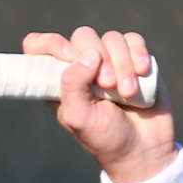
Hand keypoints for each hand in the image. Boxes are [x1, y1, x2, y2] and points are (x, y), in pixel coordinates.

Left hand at [23, 27, 176, 182]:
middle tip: (107, 86)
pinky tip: (142, 74)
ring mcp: (108, 60)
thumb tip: (88, 55)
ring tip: (127, 93)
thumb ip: (73, 85)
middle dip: (98, 58)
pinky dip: (138, 55)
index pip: (39, 48)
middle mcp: (82, 67)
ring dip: (122, 64)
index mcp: (59, 81)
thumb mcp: (79, 117)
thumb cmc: (104, 137)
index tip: (68, 56)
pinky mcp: (132, 58)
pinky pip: (133, 40)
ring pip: (111, 39)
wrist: (141, 146)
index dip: (50, 44)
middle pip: (82, 36)